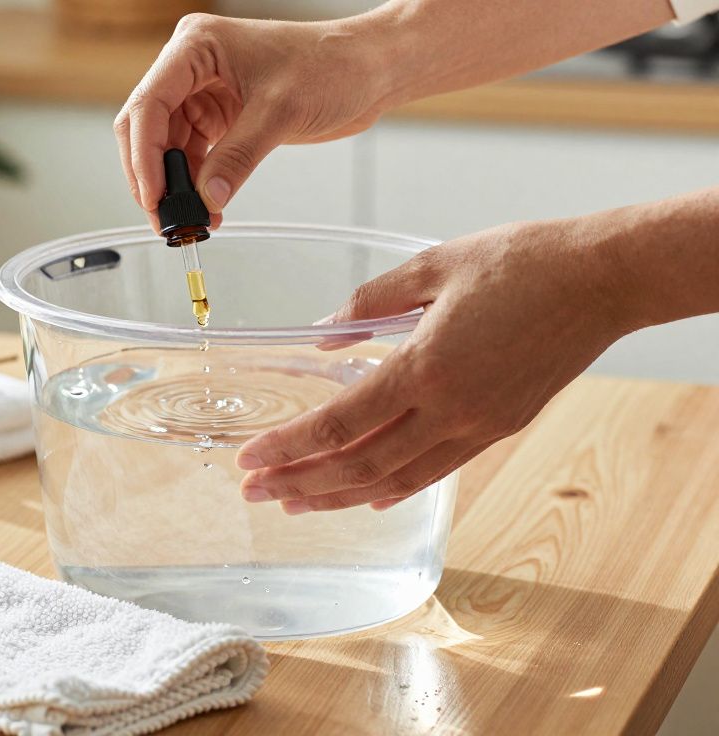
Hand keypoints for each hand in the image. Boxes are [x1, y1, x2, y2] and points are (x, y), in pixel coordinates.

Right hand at [113, 14, 390, 230]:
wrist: (370, 70)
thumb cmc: (333, 65)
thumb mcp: (280, 112)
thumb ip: (237, 157)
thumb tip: (207, 198)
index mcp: (196, 46)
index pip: (149, 103)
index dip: (144, 154)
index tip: (155, 196)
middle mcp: (192, 67)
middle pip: (146, 127)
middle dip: (153, 175)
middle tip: (167, 218)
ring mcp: (204, 91)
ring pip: (167, 146)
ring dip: (176, 186)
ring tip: (190, 221)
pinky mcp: (220, 115)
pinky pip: (194, 155)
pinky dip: (196, 184)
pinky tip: (207, 209)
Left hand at [235, 218, 633, 512]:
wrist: (604, 279)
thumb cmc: (522, 262)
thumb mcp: (434, 266)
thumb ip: (371, 302)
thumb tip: (324, 332)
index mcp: (427, 367)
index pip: (341, 423)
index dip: (290, 446)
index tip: (251, 460)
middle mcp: (450, 409)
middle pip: (359, 463)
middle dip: (301, 482)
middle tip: (254, 492)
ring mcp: (478, 424)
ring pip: (396, 478)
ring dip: (340, 494)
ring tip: (296, 503)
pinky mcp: (499, 426)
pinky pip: (436, 470)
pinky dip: (394, 486)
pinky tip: (366, 495)